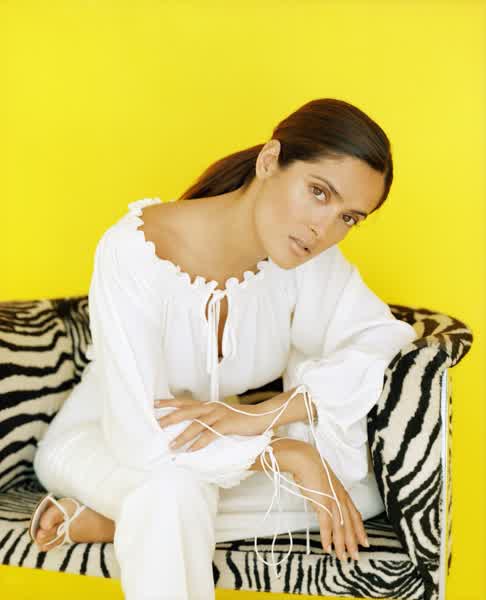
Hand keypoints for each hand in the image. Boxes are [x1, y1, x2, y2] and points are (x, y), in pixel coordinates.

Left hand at [154, 393, 268, 450]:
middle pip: (185, 411)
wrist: (261, 417)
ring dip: (182, 436)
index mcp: (208, 405)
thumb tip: (195, 428)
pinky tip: (190, 451)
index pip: (184, 402)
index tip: (154, 404)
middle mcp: (211, 407)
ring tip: (171, 446)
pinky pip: (210, 435)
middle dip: (169, 419)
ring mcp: (219, 415)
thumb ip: (208, 419)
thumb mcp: (221, 416)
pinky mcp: (227, 424)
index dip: (168, 402)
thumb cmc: (241, 419)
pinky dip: (199, 443)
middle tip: (156, 426)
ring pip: (195, 425)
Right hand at [289, 444, 368, 560]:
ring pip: (340, 527)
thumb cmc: (311, 469)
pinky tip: (327, 548)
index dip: (360, 530)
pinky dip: (327, 537)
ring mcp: (332, 500)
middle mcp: (341, 498)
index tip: (364, 542)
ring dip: (341, 544)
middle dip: (353, 542)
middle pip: (350, 524)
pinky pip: (326, 524)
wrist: (304, 460)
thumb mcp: (323, 483)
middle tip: (355, 557)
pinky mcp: (322, 503)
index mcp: (342, 493)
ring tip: (342, 557)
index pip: (355, 515)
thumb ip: (327, 494)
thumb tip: (324, 504)